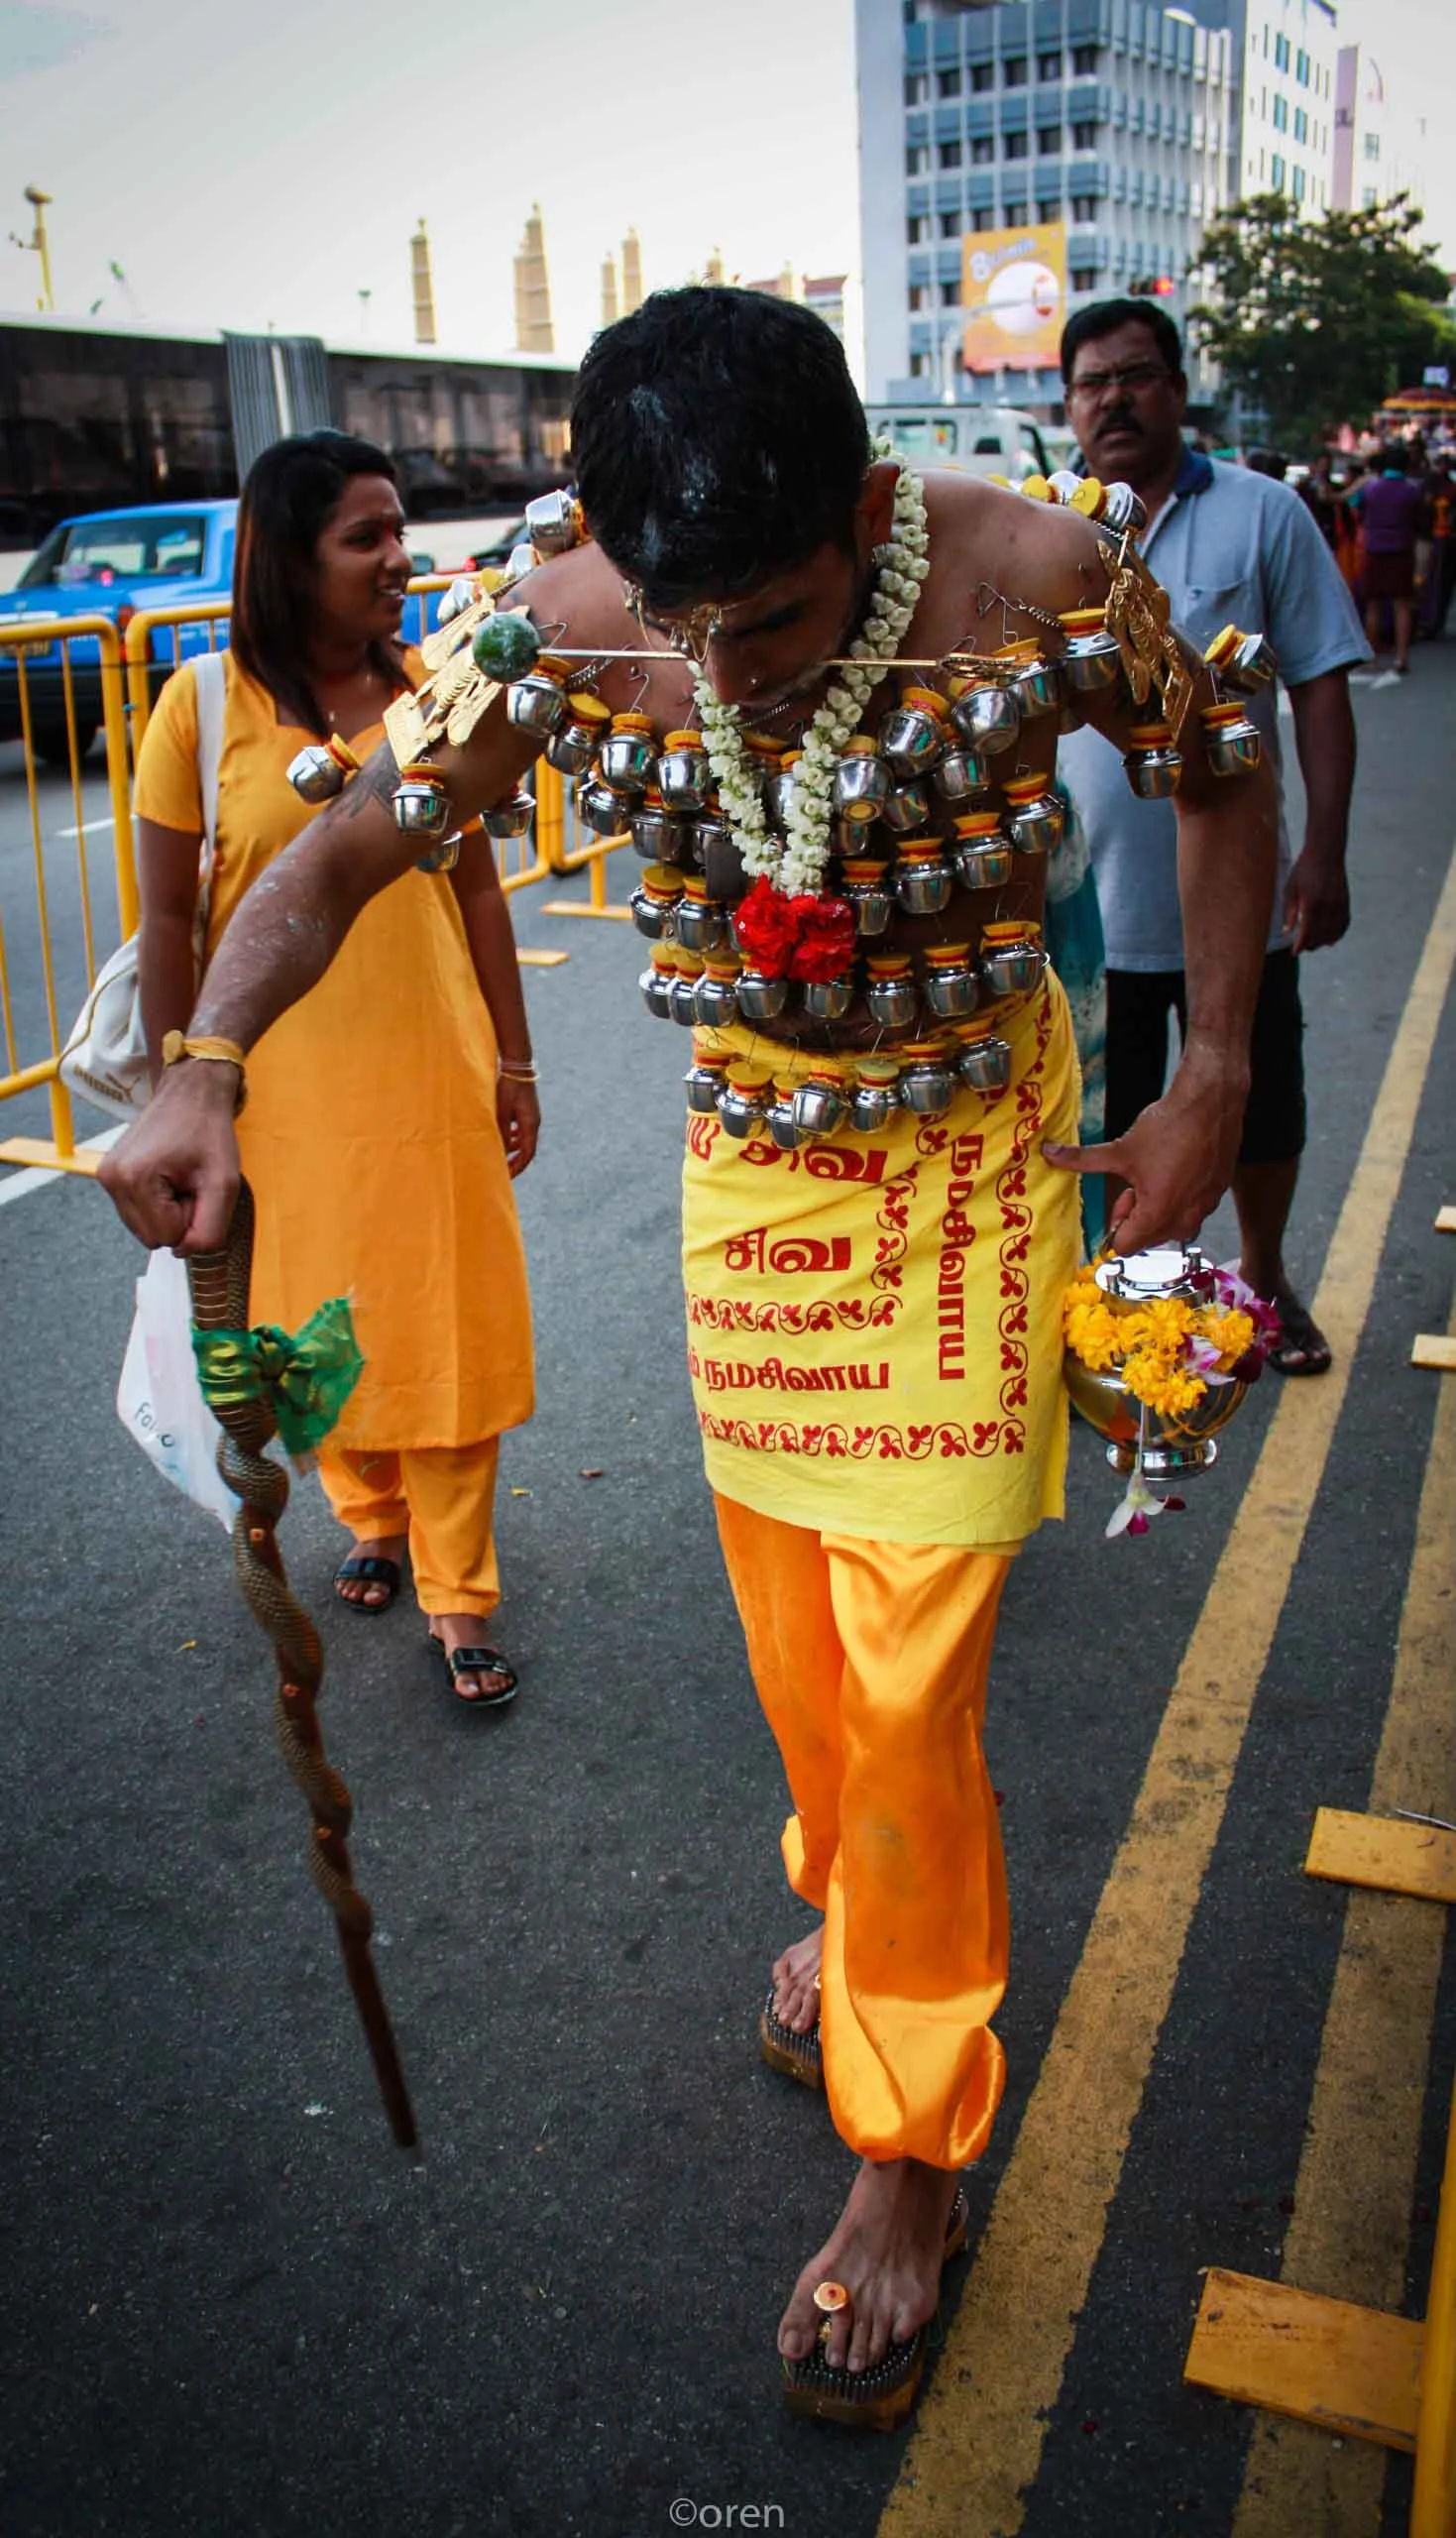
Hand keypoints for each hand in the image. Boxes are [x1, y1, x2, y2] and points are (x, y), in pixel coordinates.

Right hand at [97, 1062, 240, 1251]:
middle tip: (190, 1181)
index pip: (169, 1239)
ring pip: (145, 1229)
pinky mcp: (109, 1176)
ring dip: (168, 1211)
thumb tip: (184, 1252)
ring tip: (179, 1176)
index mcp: (134, 1179)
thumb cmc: (209, 1132)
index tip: (198, 1185)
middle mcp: (112, 1180)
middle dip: (178, 1217)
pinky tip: (167, 1175)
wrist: (190, 1093)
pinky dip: (157, 1203)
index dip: (193, 1218)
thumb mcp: (224, 1184)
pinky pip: (138, 1213)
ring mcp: (107, 1177)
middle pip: (154, 1238)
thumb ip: (210, 1230)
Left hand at [496, 1073, 539, 1177]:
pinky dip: (514, 1138)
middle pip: (527, 1149)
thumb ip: (500, 1132)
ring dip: (514, 1150)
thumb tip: (498, 1151)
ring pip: (524, 1140)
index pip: (527, 1154)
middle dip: (516, 1162)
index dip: (517, 1167)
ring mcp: (531, 1116)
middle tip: (504, 1172)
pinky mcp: (526, 1110)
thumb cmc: (508, 1088)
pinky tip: (505, 1138)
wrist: (517, 1066)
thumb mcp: (501, 1111)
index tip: (507, 1177)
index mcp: (530, 1125)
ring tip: (503, 1158)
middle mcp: (534, 1123)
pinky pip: (522, 1130)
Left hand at [1044, 1060, 1245, 1254]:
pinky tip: (1176, 1171)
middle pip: (1148, 1239)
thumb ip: (1083, 1159)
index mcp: (1158, 1213)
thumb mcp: (1120, 1150)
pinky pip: (1192, 1212)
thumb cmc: (1170, 1127)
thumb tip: (1050, 1155)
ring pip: (1171, 1227)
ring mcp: (1205, 1209)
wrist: (1211, 1104)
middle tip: (1134, 1185)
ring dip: (1157, 1210)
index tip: (1120, 1199)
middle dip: (1136, 1218)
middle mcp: (1185, 1219)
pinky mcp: (1217, 1196)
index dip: (1116, 1225)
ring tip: (1156, 1176)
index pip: (1126, 1247)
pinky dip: (1180, 1200)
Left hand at [1282, 846, 1349, 953]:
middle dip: (1311, 945)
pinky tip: (1330, 936)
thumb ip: (1289, 911)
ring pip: (1334, 933)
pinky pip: (1344, 924)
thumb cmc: (1304, 869)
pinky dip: (1337, 933)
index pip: (1307, 932)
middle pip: (1321, 936)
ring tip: (1315, 943)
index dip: (1301, 945)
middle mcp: (1327, 907)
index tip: (1295, 952)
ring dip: (1324, 941)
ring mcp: (1339, 905)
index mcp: (1311, 903)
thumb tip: (1287, 931)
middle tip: (1302, 947)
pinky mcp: (1346, 902)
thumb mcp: (1290, 889)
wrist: (1326, 852)